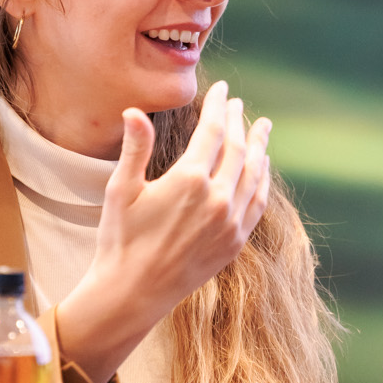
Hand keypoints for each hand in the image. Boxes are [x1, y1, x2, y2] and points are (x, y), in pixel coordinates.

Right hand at [55, 81, 271, 382]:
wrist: (133, 292)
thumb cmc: (120, 239)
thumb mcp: (121, 189)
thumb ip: (135, 148)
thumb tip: (134, 111)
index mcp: (189, 179)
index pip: (213, 130)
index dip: (218, 106)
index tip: (221, 90)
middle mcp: (217, 198)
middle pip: (237, 148)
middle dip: (238, 121)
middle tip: (238, 104)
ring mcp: (230, 222)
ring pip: (253, 174)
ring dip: (258, 147)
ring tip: (262, 129)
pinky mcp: (234, 242)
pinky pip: (256, 203)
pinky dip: (261, 181)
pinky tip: (261, 169)